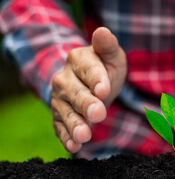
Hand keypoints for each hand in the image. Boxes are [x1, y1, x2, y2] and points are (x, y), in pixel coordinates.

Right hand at [51, 27, 126, 152]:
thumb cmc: (104, 68)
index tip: (103, 90)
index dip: (96, 80)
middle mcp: (65, 79)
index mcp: (79, 59)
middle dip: (86, 104)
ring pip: (66, 112)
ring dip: (74, 125)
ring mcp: (60, 99)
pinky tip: (73, 147)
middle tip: (98, 114)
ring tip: (84, 136)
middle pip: (75, 93)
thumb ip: (107, 46)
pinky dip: (66, 137)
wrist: (89, 83)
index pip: (88, 69)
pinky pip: (60, 127)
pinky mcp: (59, 117)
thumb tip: (103, 31)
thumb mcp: (111, 56)